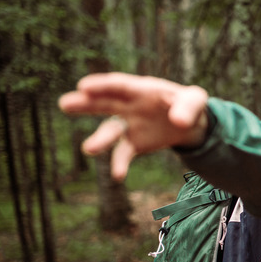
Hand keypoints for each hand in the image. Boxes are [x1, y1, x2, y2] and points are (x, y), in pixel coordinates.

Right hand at [59, 72, 209, 180]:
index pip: (120, 85)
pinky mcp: (134, 143)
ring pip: (110, 130)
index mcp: (143, 90)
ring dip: (100, 139)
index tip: (83, 85)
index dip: (103, 85)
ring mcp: (129, 125)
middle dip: (86, 104)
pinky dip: (119, 163)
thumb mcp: (196, 100)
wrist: (191, 123)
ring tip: (88, 149)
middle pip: (105, 103)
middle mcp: (130, 106)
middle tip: (64, 103)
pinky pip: (123, 153)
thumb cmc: (190, 104)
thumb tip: (178, 122)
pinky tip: (118, 176)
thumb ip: (188, 107)